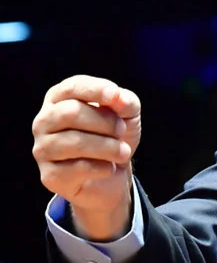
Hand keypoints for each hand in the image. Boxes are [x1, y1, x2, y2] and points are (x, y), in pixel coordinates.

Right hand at [32, 75, 141, 240]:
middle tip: (122, 131)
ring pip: (74, 142)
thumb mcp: (127, 113)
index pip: (71, 87)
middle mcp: (44, 122)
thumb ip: (126, 101)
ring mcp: (42, 149)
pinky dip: (103, 167)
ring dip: (108, 147)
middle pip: (71, 113)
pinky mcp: (50, 175)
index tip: (115, 96)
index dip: (94, 90)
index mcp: (59, 99)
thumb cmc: (113, 134)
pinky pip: (78, 168)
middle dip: (106, 122)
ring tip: (123, 152)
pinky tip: (109, 167)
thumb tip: (118, 98)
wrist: (111, 173)